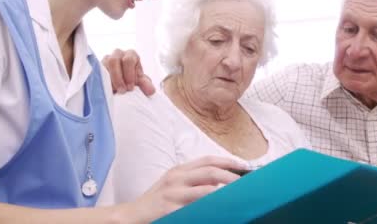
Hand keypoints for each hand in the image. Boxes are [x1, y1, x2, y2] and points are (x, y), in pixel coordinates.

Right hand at [102, 49, 154, 95]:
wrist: (123, 84)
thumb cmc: (133, 80)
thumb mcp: (141, 82)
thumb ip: (146, 85)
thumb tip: (151, 91)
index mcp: (131, 54)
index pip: (129, 60)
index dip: (129, 74)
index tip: (130, 88)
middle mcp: (118, 54)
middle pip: (114, 60)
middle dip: (118, 77)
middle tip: (122, 91)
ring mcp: (106, 59)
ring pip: (104, 65)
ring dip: (109, 79)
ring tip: (114, 91)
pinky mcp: (98, 67)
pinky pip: (97, 71)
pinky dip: (101, 80)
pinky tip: (106, 89)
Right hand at [127, 156, 243, 222]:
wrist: (131, 215)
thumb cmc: (155, 201)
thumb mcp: (173, 185)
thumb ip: (193, 181)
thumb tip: (218, 181)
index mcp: (178, 170)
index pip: (207, 160)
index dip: (226, 161)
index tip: (242, 166)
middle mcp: (176, 178)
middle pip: (209, 171)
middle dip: (230, 176)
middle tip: (245, 183)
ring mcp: (173, 194)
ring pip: (205, 190)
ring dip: (223, 193)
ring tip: (237, 196)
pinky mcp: (170, 209)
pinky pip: (194, 209)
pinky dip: (208, 209)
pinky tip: (219, 211)